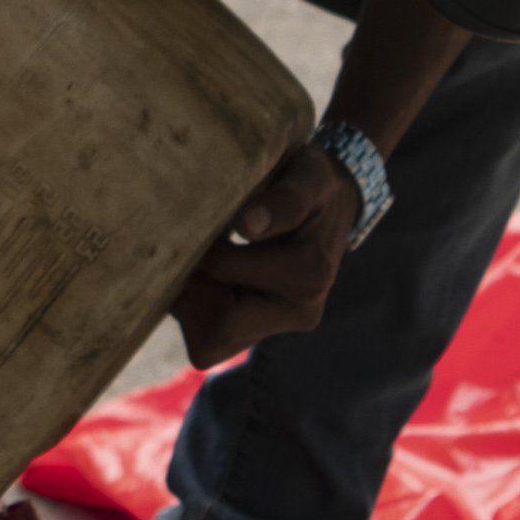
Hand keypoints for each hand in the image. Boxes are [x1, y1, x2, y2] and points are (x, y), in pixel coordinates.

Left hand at [169, 139, 361, 366]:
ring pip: (209, 344)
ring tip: (197, 261)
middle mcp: (300, 311)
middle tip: (187, 250)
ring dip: (191, 305)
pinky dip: (197, 313)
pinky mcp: (263, 331)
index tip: (199, 219)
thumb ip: (286, 199)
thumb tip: (248, 224)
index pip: (224, 272)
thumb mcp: (308, 175)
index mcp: (309, 272)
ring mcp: (280, 326)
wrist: (332, 207)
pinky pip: (212, 343)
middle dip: (191, 290)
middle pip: (217, 330)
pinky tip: (204, 277)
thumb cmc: (313, 184)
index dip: (198, 249)